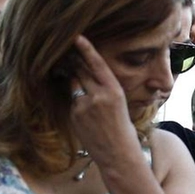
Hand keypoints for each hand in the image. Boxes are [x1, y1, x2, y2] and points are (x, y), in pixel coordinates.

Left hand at [69, 35, 141, 167]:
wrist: (119, 156)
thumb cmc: (124, 131)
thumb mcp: (120, 106)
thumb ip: (103, 91)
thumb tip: (83, 78)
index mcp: (115, 92)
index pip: (97, 65)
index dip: (87, 50)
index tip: (77, 37)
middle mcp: (98, 95)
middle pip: (81, 71)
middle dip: (75, 62)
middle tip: (70, 53)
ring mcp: (84, 105)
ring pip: (75, 86)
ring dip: (78, 87)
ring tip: (92, 103)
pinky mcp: (74, 114)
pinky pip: (73, 101)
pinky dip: (77, 104)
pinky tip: (88, 119)